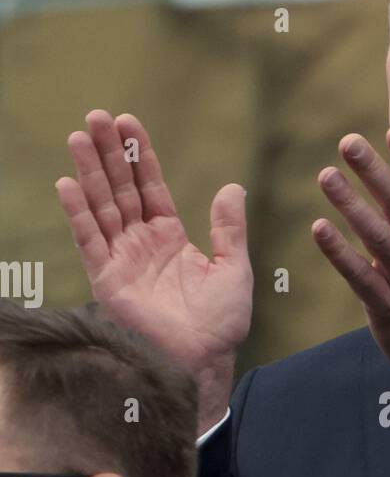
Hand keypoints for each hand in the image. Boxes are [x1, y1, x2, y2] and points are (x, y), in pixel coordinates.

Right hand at [56, 110, 253, 429]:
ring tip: (78, 136)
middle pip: (120, 189)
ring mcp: (122, 260)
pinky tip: (68, 183)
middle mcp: (141, 243)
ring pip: (102, 207)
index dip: (139, 155)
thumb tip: (232, 187)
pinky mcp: (107, 280)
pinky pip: (89, 241)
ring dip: (90, 172)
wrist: (204, 359)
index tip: (128, 122)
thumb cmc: (221, 322)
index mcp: (169, 237)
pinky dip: (79, 213)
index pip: (150, 186)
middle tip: (96, 116)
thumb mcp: (233, 267)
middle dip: (109, 153)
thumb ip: (228, 228)